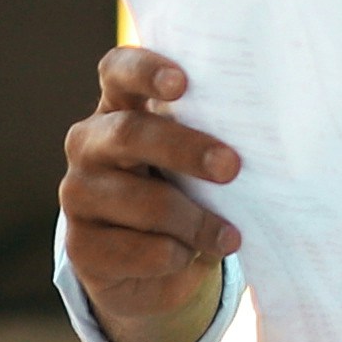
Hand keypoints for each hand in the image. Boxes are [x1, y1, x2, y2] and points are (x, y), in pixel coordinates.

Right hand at [59, 46, 241, 341]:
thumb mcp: (195, 162)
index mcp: (119, 107)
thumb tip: (263, 141)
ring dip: (194, 221)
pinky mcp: (80, 247)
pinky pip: (136, 250)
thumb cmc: (187, 193)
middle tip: (231, 168)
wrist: (157, 270)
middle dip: (185, 149)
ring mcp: (78, 194)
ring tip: (230, 237)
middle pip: (129, 134)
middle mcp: (89, 144)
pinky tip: (190, 256)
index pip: (118, 72)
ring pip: (141, 202)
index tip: (182, 83)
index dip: (145, 71)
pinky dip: (175, 255)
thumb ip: (211, 139)